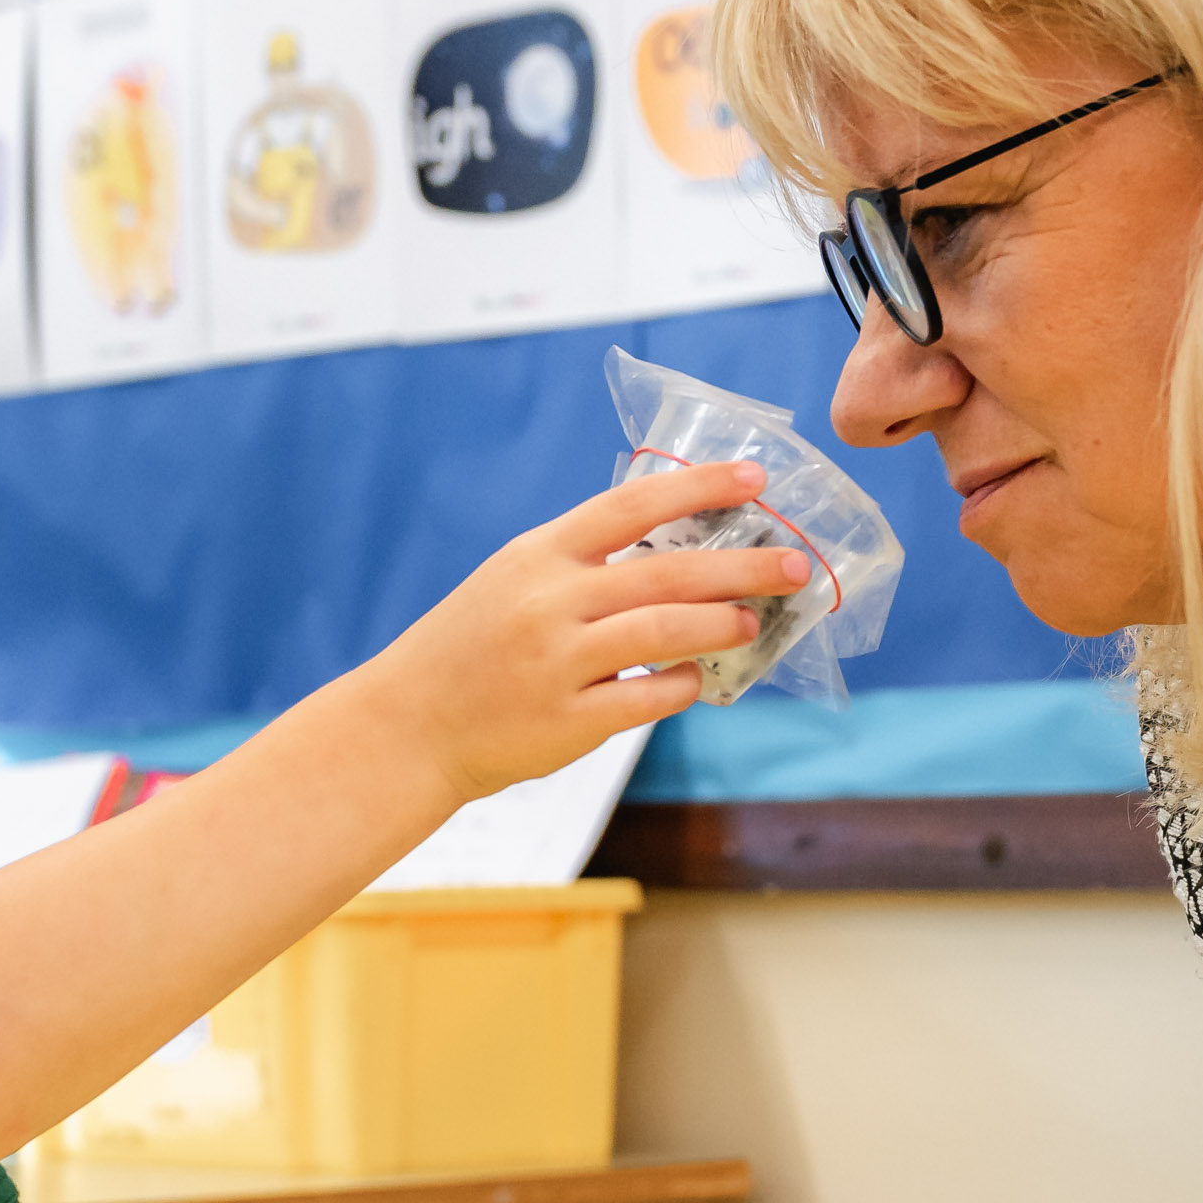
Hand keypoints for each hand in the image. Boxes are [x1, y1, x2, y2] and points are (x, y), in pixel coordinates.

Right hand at [352, 460, 809, 805]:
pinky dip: (681, 684)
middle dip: (742, 565)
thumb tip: (675, 541)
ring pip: (662, 632)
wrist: (408, 724)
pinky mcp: (568, 722)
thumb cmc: (472, 646)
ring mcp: (558, 663)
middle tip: (794, 565)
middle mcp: (549, 602)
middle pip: (666, 572)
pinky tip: (698, 677)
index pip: (632, 505)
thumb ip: (582, 559)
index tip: (756, 478)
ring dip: (720, 623)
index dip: (700, 487)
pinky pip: (646, 698)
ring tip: (754, 621)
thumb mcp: (514, 579)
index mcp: (540, 554)